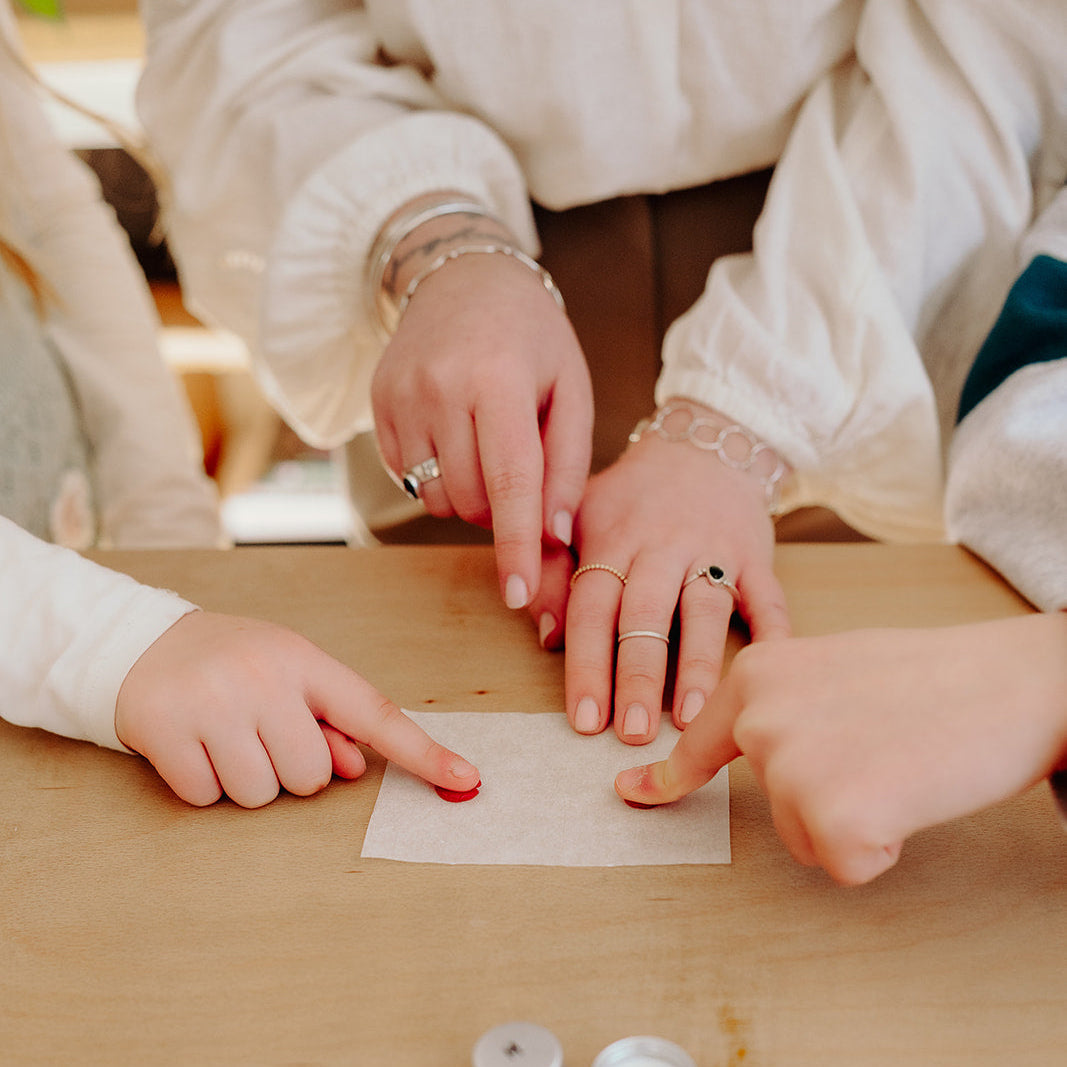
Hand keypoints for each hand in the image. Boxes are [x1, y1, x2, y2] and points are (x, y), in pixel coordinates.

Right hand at [115, 611, 479, 807]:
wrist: (138, 642)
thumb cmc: (230, 662)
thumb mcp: (285, 674)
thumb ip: (327, 719)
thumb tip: (356, 767)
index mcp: (303, 661)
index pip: (374, 712)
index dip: (422, 751)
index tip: (465, 779)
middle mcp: (262, 678)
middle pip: (312, 777)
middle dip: (292, 771)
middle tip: (260, 735)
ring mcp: (213, 704)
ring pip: (261, 794)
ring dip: (246, 782)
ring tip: (224, 738)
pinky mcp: (165, 731)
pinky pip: (207, 798)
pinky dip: (201, 786)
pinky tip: (192, 747)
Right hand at [372, 243, 592, 611]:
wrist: (462, 279)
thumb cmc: (532, 339)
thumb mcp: (570, 389)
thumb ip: (568, 464)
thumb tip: (556, 537)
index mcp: (499, 379)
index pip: (510, 481)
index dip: (516, 544)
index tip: (519, 594)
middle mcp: (441, 387)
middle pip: (469, 499)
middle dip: (500, 511)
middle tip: (520, 477)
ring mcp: (400, 395)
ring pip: (434, 498)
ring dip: (467, 498)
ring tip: (486, 451)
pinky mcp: (376, 404)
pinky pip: (408, 479)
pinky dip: (436, 478)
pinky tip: (455, 437)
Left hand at [550, 400, 789, 745]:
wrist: (704, 446)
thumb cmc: (632, 497)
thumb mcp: (581, 514)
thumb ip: (554, 570)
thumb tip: (544, 637)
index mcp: (613, 539)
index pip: (593, 608)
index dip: (587, 664)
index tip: (584, 718)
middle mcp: (662, 546)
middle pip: (645, 614)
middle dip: (638, 675)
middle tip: (632, 732)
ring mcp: (714, 550)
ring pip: (704, 610)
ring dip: (697, 665)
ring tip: (692, 721)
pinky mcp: (757, 556)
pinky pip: (769, 599)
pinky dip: (774, 636)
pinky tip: (768, 676)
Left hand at [615, 614, 1066, 883]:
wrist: (1008, 682)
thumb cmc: (932, 677)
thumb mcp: (830, 668)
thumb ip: (782, 704)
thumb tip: (757, 745)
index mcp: (756, 675)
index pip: (698, 740)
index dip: (667, 776)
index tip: (631, 792)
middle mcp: (758, 718)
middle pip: (773, 801)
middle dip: (827, 796)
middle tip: (882, 750)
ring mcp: (789, 767)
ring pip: (808, 837)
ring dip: (854, 820)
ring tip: (898, 765)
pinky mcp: (830, 817)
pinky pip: (844, 864)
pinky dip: (880, 848)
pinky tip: (908, 798)